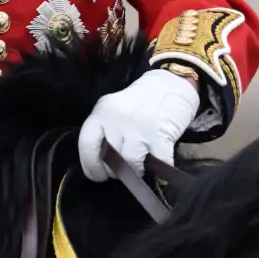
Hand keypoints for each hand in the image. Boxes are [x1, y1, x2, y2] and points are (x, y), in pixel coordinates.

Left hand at [78, 68, 198, 180]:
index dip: (90, 165)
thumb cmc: (141, 100)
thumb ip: (106, 130)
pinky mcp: (160, 134)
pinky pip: (157, 163)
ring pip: (131, 164)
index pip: (86, 144)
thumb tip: (104, 164)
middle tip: (124, 170)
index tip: (98, 175)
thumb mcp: (115, 109)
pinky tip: (159, 168)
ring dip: (136, 172)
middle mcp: (117, 119)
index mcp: (101, 112)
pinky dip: (159, 170)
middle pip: (110, 158)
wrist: (172, 82)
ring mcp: (139, 127)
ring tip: (141, 167)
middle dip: (117, 170)